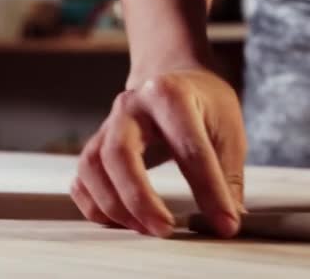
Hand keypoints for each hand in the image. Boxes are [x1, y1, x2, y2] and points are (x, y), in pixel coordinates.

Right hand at [70, 67, 245, 237]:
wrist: (170, 79)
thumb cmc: (202, 105)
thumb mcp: (228, 130)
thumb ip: (227, 176)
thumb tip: (227, 222)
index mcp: (169, 94)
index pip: (188, 148)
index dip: (208, 191)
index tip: (225, 224)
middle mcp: (130, 106)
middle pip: (118, 154)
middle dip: (139, 199)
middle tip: (165, 230)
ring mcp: (106, 124)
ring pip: (92, 167)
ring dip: (114, 205)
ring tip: (144, 229)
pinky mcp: (95, 144)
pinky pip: (81, 179)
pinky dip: (94, 206)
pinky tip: (120, 220)